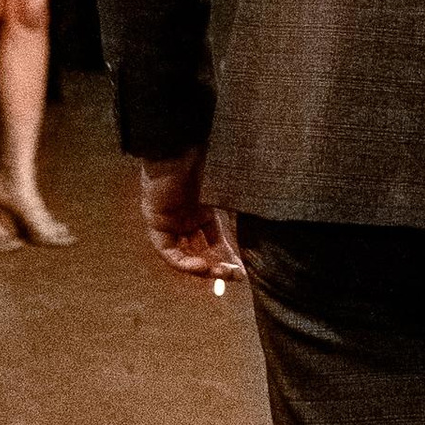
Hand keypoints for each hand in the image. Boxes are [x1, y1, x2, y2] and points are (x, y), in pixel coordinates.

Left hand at [138, 149, 242, 279]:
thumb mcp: (228, 192)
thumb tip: (267, 219)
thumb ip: (240, 208)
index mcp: (203, 209)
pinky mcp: (157, 223)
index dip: (228, 257)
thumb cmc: (207, 161)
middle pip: (201, 251)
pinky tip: (202, 265)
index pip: (215, 241)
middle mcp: (186, 218)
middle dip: (218, 267)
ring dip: (202, 268)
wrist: (182, 148)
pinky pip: (168, 251)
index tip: (243, 273)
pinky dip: (184, 263)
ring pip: (184, 255)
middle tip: (234, 277)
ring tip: (220, 272)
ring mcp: (171, 221)